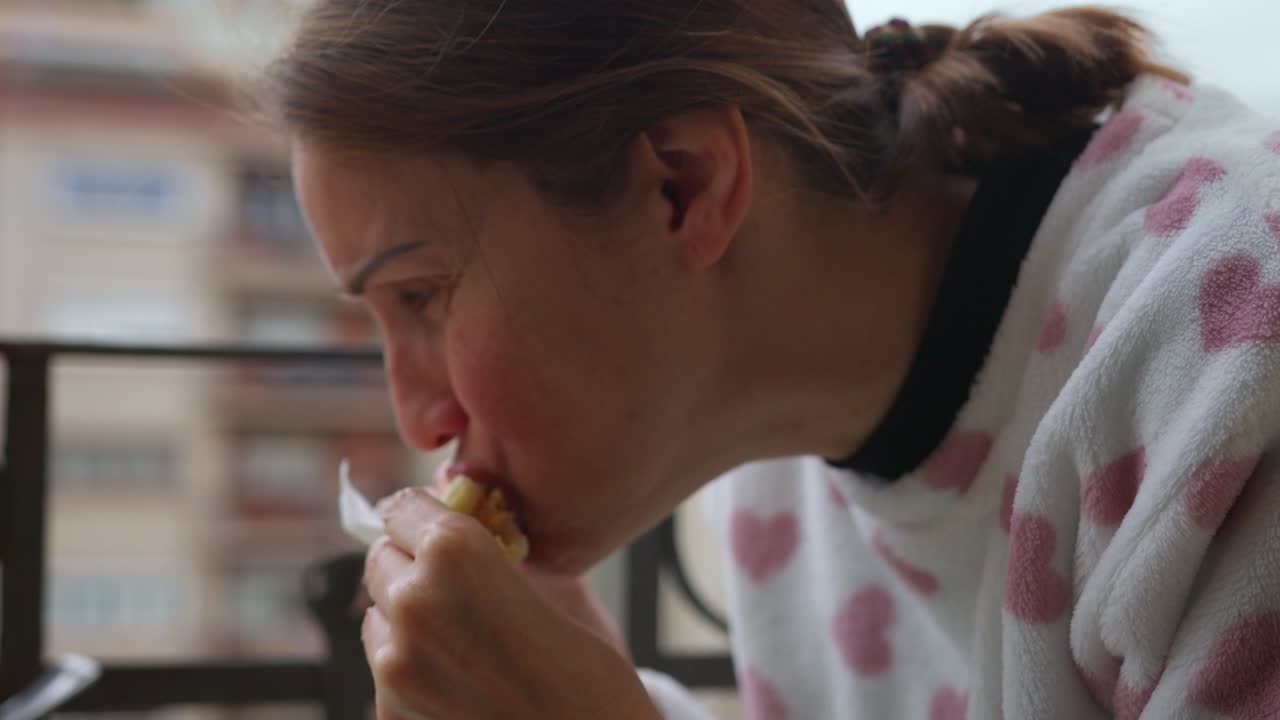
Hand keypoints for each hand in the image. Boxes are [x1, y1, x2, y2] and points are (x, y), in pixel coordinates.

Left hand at [364, 487, 660, 719]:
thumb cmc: (584, 670)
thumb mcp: (544, 588)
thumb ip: (490, 555)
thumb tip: (452, 528)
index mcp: (454, 550)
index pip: (401, 508)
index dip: (423, 518)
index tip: (435, 527)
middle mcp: (414, 597)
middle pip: (381, 559)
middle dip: (412, 566)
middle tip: (456, 587)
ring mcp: (395, 659)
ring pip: (377, 615)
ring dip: (406, 618)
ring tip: (461, 640)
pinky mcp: (389, 708)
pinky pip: (385, 667)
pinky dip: (411, 668)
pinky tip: (459, 681)